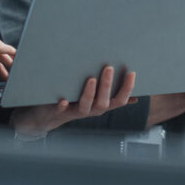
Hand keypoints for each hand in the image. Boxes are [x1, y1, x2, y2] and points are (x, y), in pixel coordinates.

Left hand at [10, 65, 136, 136]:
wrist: (50, 116)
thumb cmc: (76, 103)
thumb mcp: (95, 100)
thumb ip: (111, 96)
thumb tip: (135, 98)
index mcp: (101, 105)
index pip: (119, 100)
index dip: (127, 88)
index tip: (132, 73)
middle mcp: (92, 110)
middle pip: (103, 102)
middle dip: (107, 85)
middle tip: (108, 68)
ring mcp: (76, 112)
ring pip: (85, 106)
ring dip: (89, 93)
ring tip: (91, 79)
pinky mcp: (60, 112)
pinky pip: (62, 110)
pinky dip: (63, 106)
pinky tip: (63, 100)